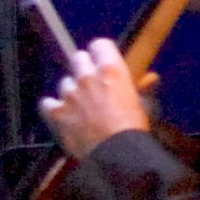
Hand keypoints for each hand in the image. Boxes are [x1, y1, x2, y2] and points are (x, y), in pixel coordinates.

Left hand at [40, 38, 149, 160]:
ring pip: (65, 82)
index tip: (102, 60)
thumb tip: (151, 78)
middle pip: (78, 58)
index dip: (100, 52)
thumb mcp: (143, 104)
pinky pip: (48, 103)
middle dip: (84, 68)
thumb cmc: (134, 130)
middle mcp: (87, 77)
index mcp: (111, 71)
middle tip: (91, 83)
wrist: (117, 154)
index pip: (100, 45)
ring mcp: (70, 93)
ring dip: (72, 91)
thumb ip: (141, 87)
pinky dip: (54, 108)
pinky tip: (64, 115)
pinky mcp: (57, 112)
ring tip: (82, 107)